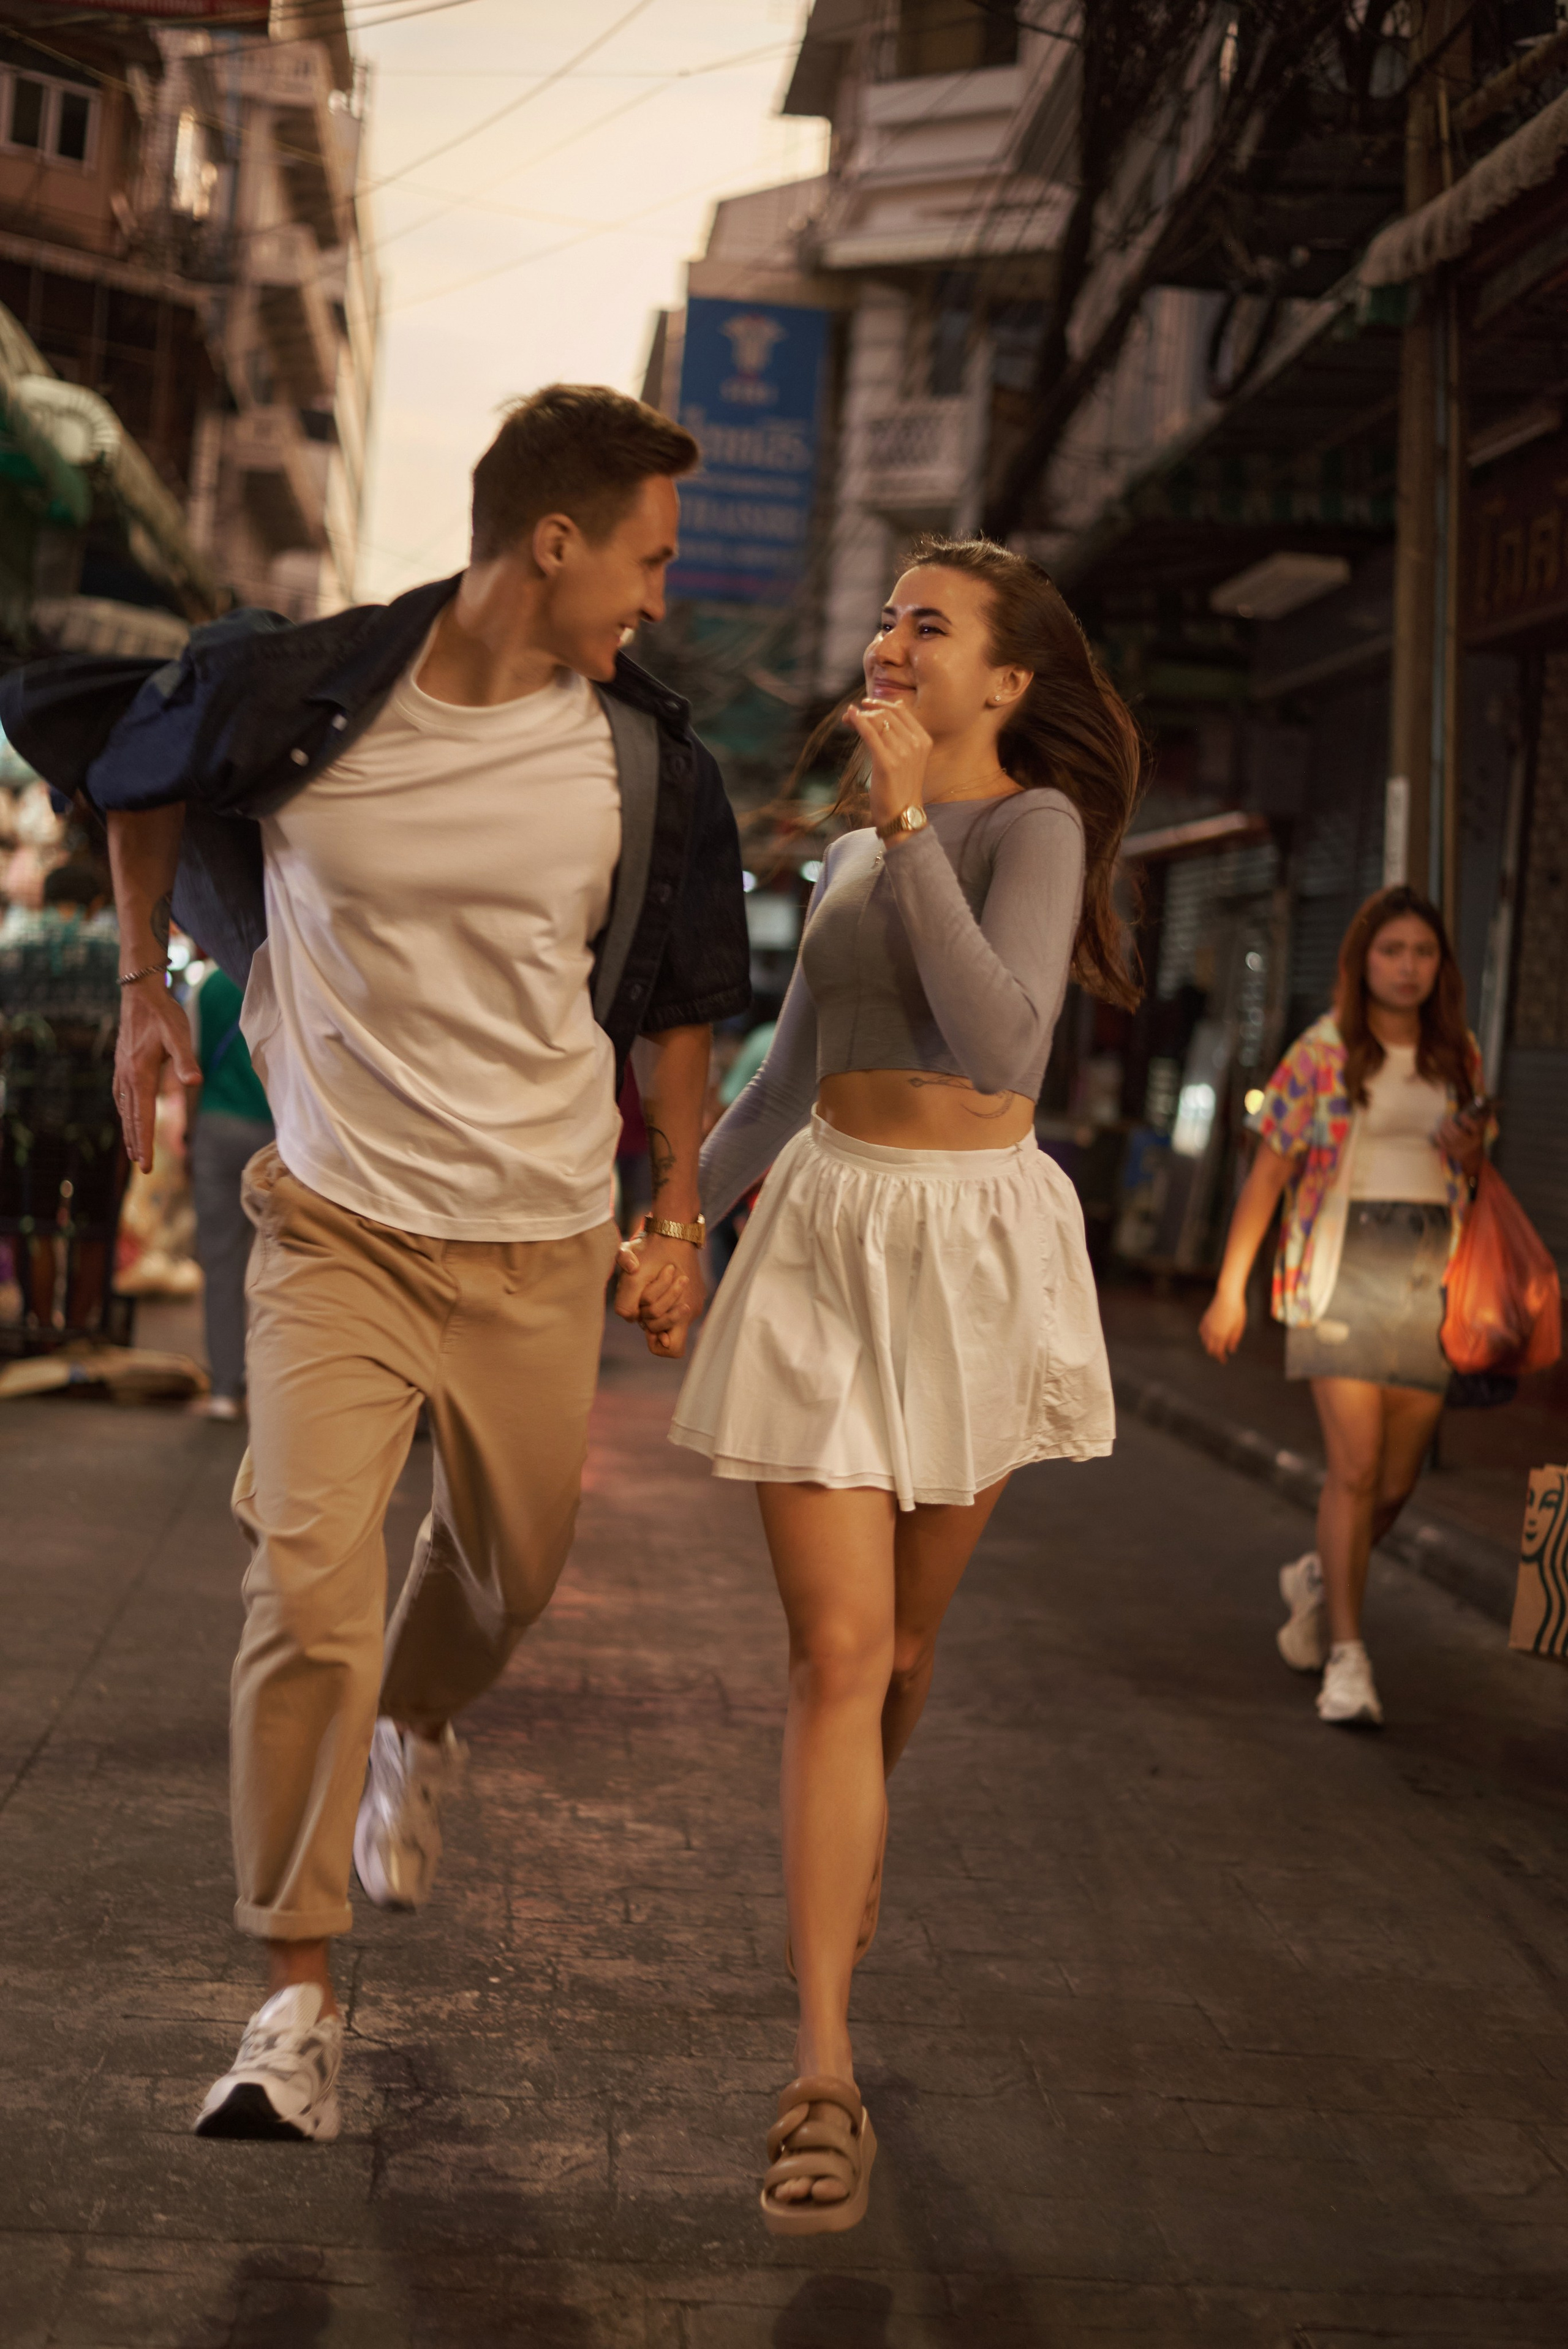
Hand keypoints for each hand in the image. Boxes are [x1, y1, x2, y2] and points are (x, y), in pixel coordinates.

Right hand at [114, 978, 198, 1172]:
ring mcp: (122, 1070)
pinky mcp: (122, 1065)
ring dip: (130, 1131)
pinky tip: (127, 1116)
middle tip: (142, 1168)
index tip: (145, 1164)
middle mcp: (127, 1076)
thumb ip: (186, 1059)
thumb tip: (195, 1081)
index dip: (145, 1142)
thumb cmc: (164, 1015)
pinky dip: (125, 1112)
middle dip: (137, 1143)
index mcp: (141, 1074)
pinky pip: (121, 1096)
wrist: (140, 994)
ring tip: (134, 1151)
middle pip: (132, 1117)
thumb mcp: (179, 1035)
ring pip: (125, 1108)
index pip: (143, 1116)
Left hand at [613, 1229, 702, 1359]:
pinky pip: (676, 1307)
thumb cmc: (652, 1249)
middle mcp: (691, 1309)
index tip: (646, 1320)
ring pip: (671, 1319)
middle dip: (652, 1320)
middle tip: (644, 1300)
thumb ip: (625, 1302)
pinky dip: (664, 1300)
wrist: (674, 1228)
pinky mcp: (694, 1293)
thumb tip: (631, 1319)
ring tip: (651, 1287)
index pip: (672, 1349)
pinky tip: (658, 1282)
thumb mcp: (631, 1273)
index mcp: (682, 1309)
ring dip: (657, 1308)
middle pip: (667, 1335)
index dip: (655, 1340)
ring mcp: (694, 1301)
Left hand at [844, 696, 931, 833]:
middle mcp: (915, 744)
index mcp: (923, 740)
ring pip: (877, 721)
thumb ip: (904, 733)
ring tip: (847, 720)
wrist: (902, 816)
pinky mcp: (887, 762)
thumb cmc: (902, 788)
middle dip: (866, 711)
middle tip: (850, 715)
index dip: (880, 704)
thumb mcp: (909, 756)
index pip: (900, 711)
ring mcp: (902, 752)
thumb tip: (898, 703)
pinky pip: (869, 733)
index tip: (865, 704)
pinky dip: (857, 721)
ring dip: (858, 717)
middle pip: (886, 714)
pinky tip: (849, 717)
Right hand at [1198, 1287, 1246, 1359]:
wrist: (1227, 1295)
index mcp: (1221, 1335)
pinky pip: (1201, 1332)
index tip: (1224, 1361)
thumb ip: (1234, 1340)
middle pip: (1209, 1348)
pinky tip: (1209, 1336)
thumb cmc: (1237, 1310)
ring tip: (1216, 1346)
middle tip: (1220, 1356)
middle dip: (1215, 1354)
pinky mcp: (1204, 1319)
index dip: (1220, 1358)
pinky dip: (1205, 1337)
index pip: (1218, 1352)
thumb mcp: (1239, 1327)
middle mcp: (1211, 1332)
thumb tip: (1231, 1350)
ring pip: (1204, 1341)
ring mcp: (1206, 1325)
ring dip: (1210, 1345)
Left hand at [1435, 1113, 1484, 1177]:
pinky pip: (1443, 1145)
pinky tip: (1438, 1131)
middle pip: (1459, 1134)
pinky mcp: (1452, 1154)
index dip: (1467, 1121)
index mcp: (1478, 1137)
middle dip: (1450, 1124)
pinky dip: (1439, 1137)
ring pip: (1450, 1139)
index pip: (1475, 1128)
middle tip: (1447, 1117)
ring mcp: (1460, 1150)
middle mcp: (1470, 1144)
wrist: (1474, 1160)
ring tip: (1442, 1122)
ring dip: (1444, 1129)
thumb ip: (1480, 1118)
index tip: (1461, 1115)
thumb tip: (1480, 1101)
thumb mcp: (1481, 1131)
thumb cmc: (1476, 1141)